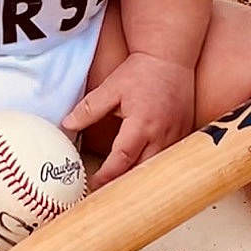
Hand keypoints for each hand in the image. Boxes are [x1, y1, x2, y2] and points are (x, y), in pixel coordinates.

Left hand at [63, 54, 195, 187]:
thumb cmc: (141, 72)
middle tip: (105, 193)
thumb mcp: (110, 87)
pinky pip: (169, 160)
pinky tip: (143, 172)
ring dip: (140, 178)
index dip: (107, 176)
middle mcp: (162, 134)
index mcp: (141, 123)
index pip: (122, 159)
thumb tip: (66, 124)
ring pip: (157, 169)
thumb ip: (88, 108)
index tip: (94, 183)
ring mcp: (176, 136)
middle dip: (124, 185)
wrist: (170, 57)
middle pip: (142, 171)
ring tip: (122, 187)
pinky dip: (155, 168)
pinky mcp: (184, 134)